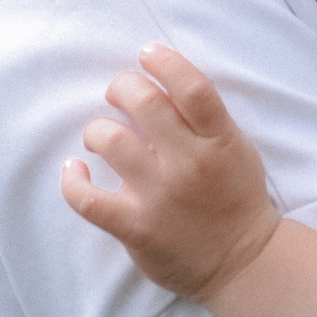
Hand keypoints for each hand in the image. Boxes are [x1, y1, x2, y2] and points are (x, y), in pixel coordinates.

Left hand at [60, 46, 281, 302]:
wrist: (243, 262)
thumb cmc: (236, 199)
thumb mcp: (237, 150)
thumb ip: (205, 120)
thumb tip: (159, 86)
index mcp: (220, 142)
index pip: (192, 88)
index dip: (165, 62)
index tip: (147, 54)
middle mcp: (190, 164)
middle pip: (144, 103)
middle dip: (121, 87)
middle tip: (118, 94)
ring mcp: (161, 197)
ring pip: (110, 141)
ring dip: (97, 130)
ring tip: (101, 136)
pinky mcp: (137, 228)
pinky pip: (88, 200)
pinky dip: (73, 181)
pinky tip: (76, 171)